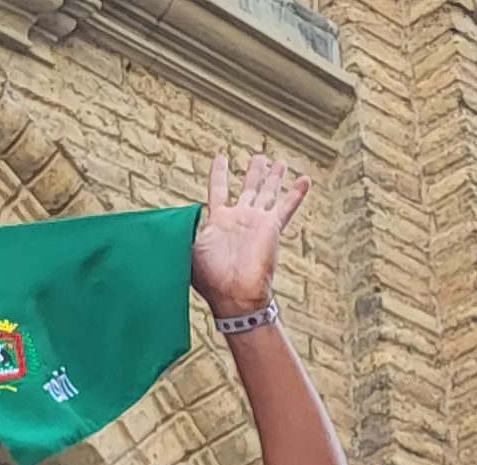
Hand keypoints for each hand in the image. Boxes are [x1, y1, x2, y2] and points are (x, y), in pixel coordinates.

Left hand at [191, 153, 308, 317]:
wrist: (234, 294)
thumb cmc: (210, 279)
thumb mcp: (189, 249)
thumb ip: (185, 230)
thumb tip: (172, 219)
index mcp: (218, 221)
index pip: (218, 189)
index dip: (219, 173)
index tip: (221, 157)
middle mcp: (240, 218)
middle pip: (248, 188)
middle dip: (254, 172)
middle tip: (259, 158)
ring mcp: (257, 222)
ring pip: (268, 193)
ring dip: (273, 178)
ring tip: (279, 163)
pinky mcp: (271, 227)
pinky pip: (286, 207)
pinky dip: (296, 194)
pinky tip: (304, 180)